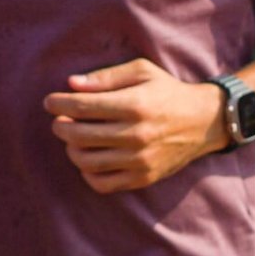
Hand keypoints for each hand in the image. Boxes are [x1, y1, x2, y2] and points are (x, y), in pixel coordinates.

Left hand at [44, 61, 225, 193]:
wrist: (204, 121)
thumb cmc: (168, 92)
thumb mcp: (142, 72)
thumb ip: (106, 77)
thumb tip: (71, 84)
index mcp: (135, 105)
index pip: (82, 107)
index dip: (59, 104)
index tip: (50, 101)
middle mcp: (136, 134)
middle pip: (79, 135)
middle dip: (60, 126)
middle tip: (59, 121)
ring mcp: (140, 160)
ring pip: (86, 161)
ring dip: (71, 149)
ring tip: (74, 139)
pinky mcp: (143, 177)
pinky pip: (102, 183)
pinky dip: (87, 173)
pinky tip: (89, 158)